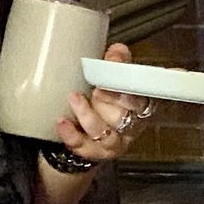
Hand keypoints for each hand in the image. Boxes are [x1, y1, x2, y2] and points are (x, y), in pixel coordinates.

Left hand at [54, 43, 150, 163]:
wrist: (90, 136)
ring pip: (102, 131)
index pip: (141, 98)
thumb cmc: (106, 104)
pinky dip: (71, 133)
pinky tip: (61, 121)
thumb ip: (117, 65)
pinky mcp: (93, 153)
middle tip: (97, 88)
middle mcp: (129, 127)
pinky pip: (81, 145)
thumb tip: (118, 50)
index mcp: (140, 107)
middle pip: (123, 116)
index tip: (121, 77)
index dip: (131, 88)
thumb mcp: (114, 82)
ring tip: (74, 97)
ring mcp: (111, 143)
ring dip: (88, 114)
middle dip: (109, 100)